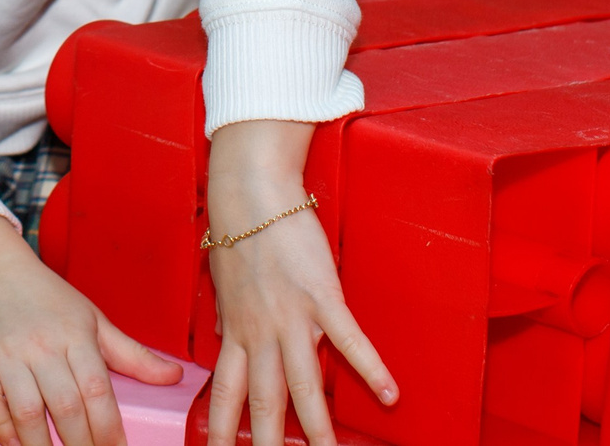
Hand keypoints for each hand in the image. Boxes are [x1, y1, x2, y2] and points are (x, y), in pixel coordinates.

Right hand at [0, 217, 182, 445]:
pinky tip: (17, 442)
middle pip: (65, 405)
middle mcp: (41, 345)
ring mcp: (6, 355)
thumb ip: (132, 354)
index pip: (97, 389)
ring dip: (41, 444)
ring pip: (26, 411)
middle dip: (80, 443)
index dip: (109, 428)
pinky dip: (2, 429)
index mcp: (75, 335)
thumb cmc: (50, 301)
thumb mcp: (94, 320)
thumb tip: (174, 376)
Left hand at [203, 122, 394, 445]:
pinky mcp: (322, 295)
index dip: (220, 432)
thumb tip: (221, 332)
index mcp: (234, 332)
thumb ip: (225, 315)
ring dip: (316, 427)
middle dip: (266, 444)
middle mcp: (260, 332)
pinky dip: (370, 367)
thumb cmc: (237, 231)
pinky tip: (389, 393)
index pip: (225, 396)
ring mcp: (291, 316)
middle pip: (264, 403)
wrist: (251, 190)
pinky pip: (348, 339)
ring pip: (303, 384)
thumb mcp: (222, 280)